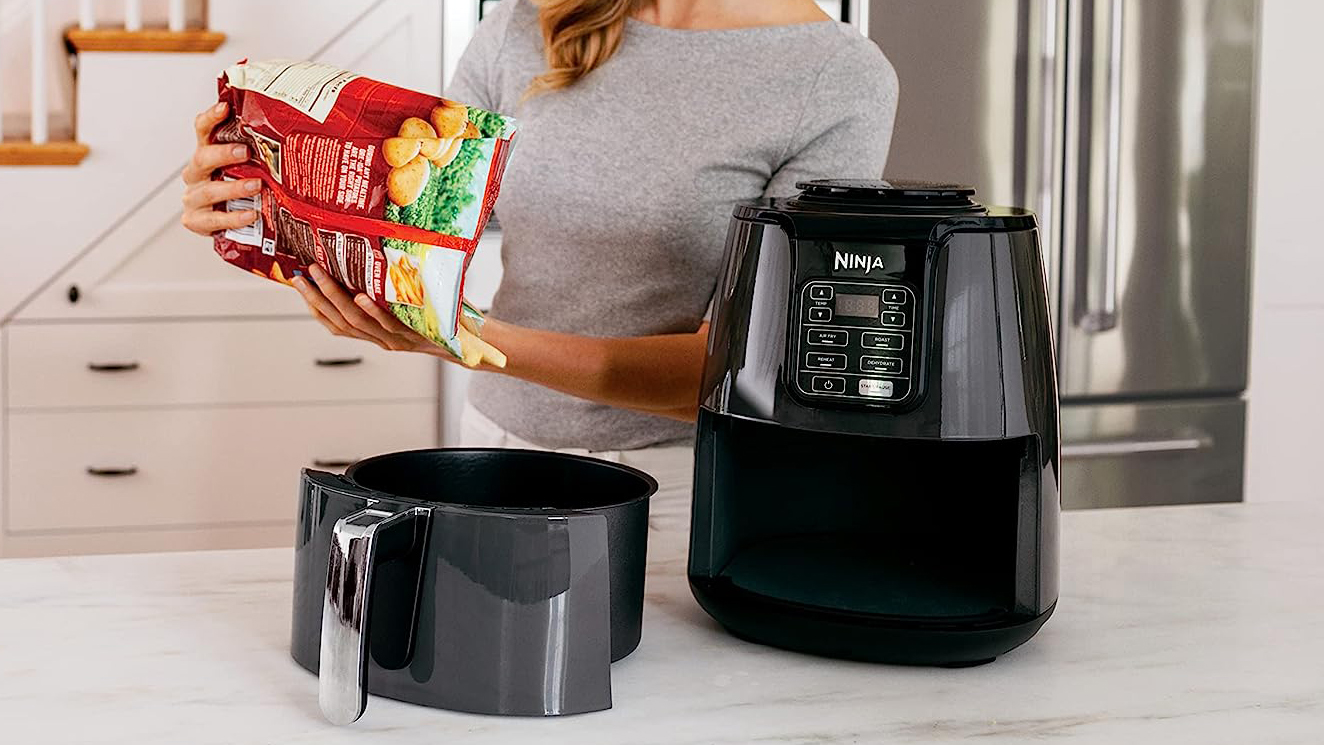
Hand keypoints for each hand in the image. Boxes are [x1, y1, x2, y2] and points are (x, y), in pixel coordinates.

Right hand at [180, 101, 261, 235]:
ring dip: (233, 188)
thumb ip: (259, 154)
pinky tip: (251, 214)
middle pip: (202, 158)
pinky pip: (213, 220)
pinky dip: (233, 218)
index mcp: (206, 154)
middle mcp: (196, 173)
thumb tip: (292, 135)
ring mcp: (193, 198)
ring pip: (208, 190)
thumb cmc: (242, 189)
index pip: (203, 130)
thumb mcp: (249, 169)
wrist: (234, 225)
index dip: (211, 118)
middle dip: (223, 154)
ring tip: (256, 185)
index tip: (224, 108)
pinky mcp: (195, 221)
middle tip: (245, 151)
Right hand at [292, 264, 438, 353]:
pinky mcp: (413, 337)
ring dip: (335, 298)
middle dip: (315, 299)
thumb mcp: (411, 303)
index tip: (298, 285)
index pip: (335, 323)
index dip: (315, 306)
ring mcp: (396, 339)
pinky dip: (372, 311)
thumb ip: (393, 288)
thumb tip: (376, 252)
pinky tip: (360, 296)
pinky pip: (387, 324)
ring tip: (319, 276)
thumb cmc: (443, 317)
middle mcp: (382, 339)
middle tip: (299, 276)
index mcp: (377, 333)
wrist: (474, 341)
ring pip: (357, 321)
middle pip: (339, 321)